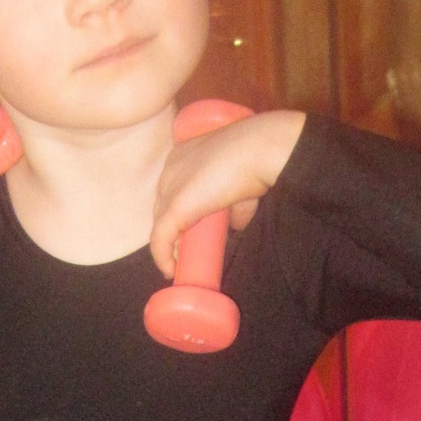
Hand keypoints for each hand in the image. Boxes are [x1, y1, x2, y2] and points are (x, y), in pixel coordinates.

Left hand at [149, 109, 306, 277]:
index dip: (180, 211)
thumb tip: (235, 226)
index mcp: (184, 155)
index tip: (191, 230)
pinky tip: (170, 269)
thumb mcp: (242, 185)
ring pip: (161, 222)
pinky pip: (161, 238)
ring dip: (170, 243)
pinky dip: (163, 256)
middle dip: (173, 228)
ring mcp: (170, 186)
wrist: (259, 150)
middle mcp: (170, 168)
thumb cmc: (256, 159)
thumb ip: (236, 206)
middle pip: (163, 205)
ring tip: (181, 262)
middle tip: (187, 248)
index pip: (172, 188)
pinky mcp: (174, 206)